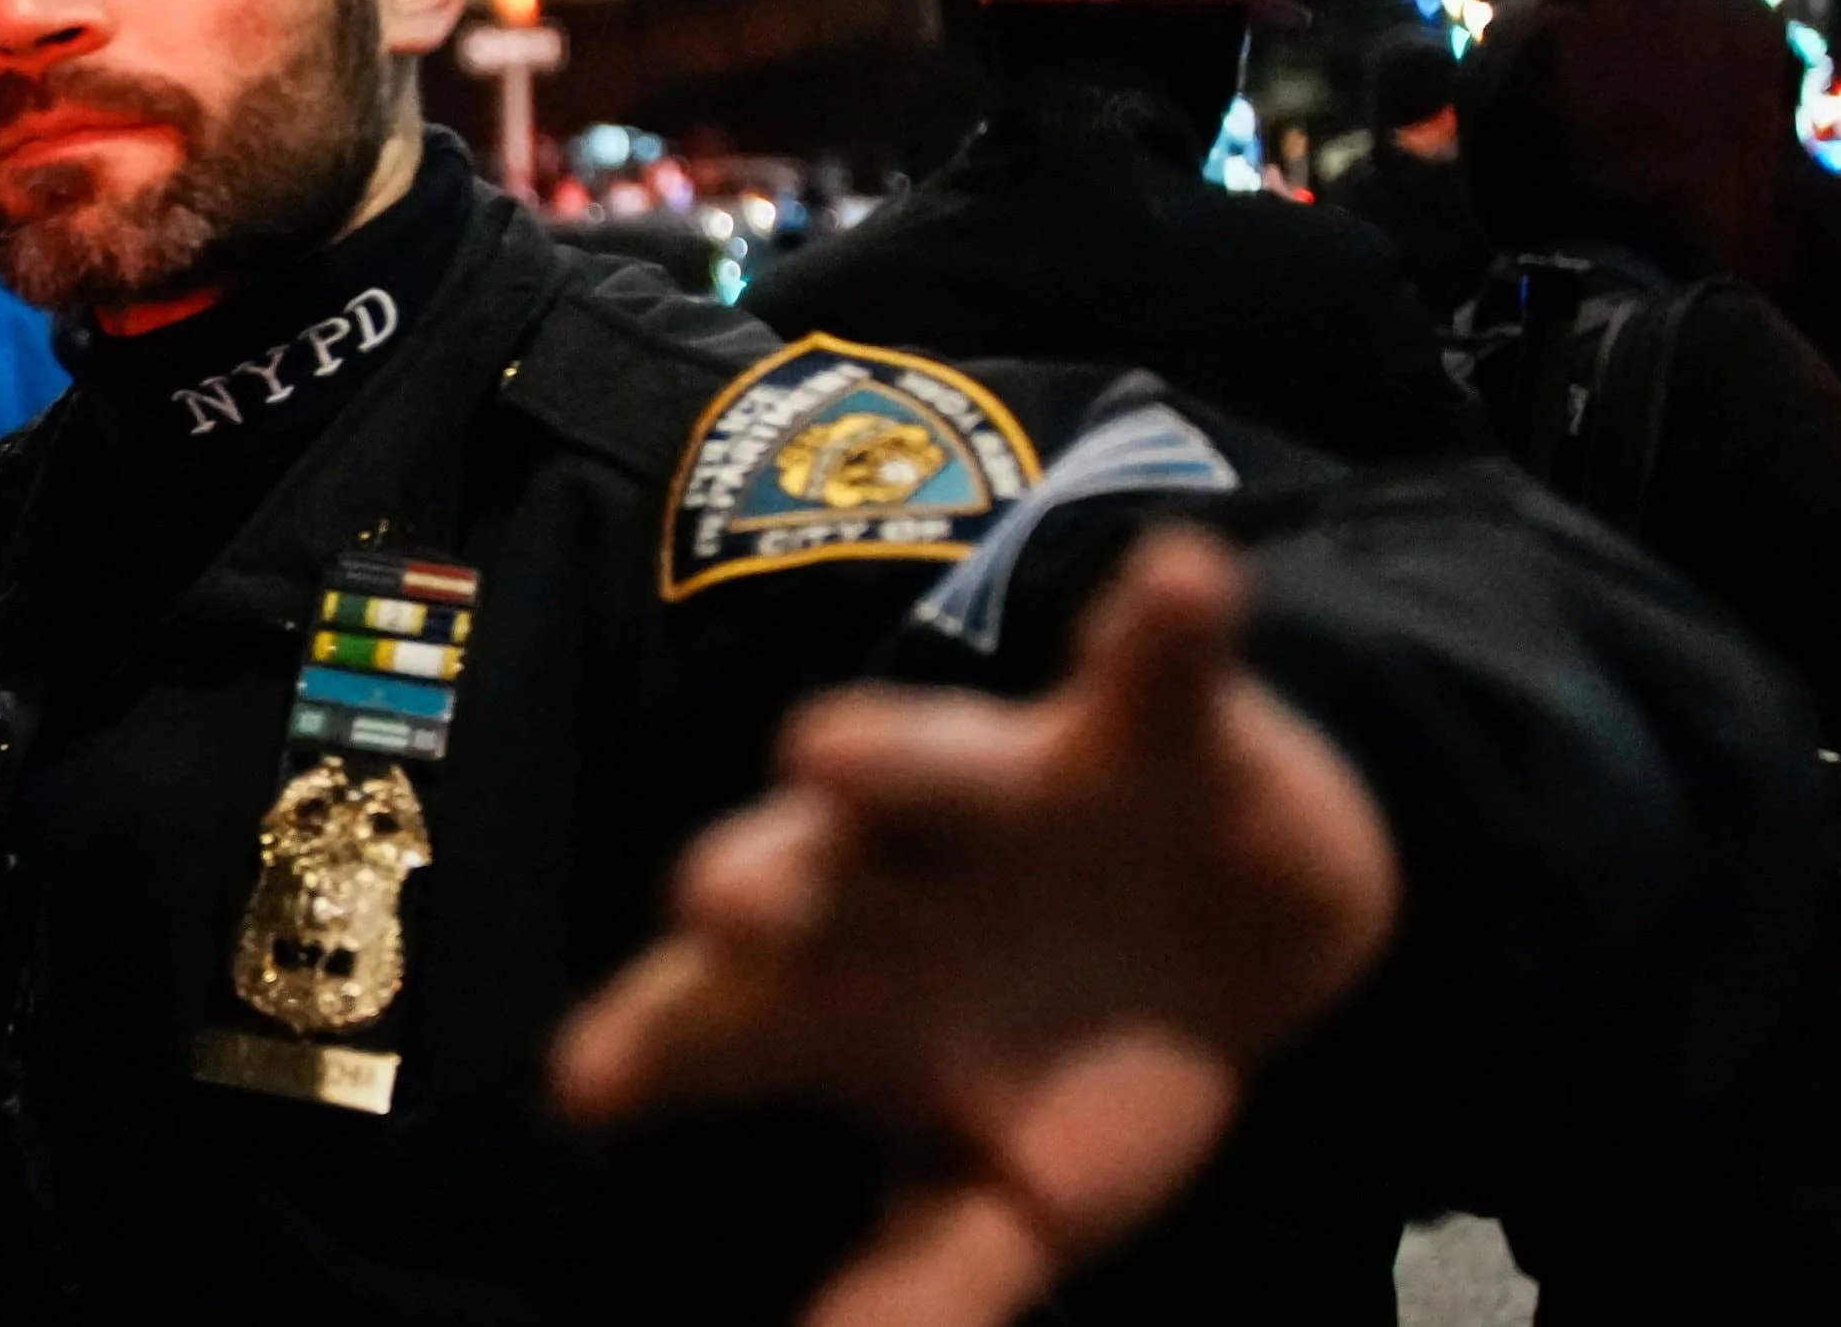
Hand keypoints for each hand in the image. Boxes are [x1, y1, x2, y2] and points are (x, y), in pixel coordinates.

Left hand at [553, 530, 1399, 1326]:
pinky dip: (1172, 620)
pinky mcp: (1150, 721)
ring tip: (833, 750)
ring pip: (926, 760)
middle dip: (751, 886)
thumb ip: (928, 1281)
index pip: (712, 1023)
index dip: (652, 1046)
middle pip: (793, 875)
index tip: (588, 1088)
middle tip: (717, 908)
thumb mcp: (1016, 1195)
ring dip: (888, 754)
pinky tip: (1184, 583)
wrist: (1252, 926)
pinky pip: (1156, 660)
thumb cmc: (1082, 1062)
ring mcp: (1012, 785)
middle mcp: (890, 873)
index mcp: (837, 997)